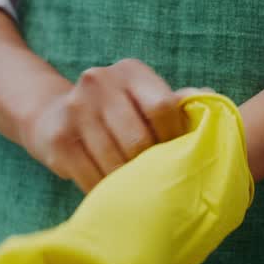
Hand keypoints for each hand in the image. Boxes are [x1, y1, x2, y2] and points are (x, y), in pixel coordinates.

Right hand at [21, 59, 201, 191]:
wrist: (53, 116)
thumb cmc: (116, 114)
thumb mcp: (143, 98)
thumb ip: (177, 102)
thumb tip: (211, 98)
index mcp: (130, 71)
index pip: (162, 107)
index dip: (173, 138)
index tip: (176, 156)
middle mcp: (99, 81)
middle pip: (138, 139)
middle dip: (150, 166)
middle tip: (156, 181)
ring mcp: (75, 108)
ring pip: (114, 161)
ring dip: (129, 183)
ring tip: (137, 191)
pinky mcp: (57, 137)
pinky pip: (90, 175)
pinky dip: (105, 190)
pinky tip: (112, 193)